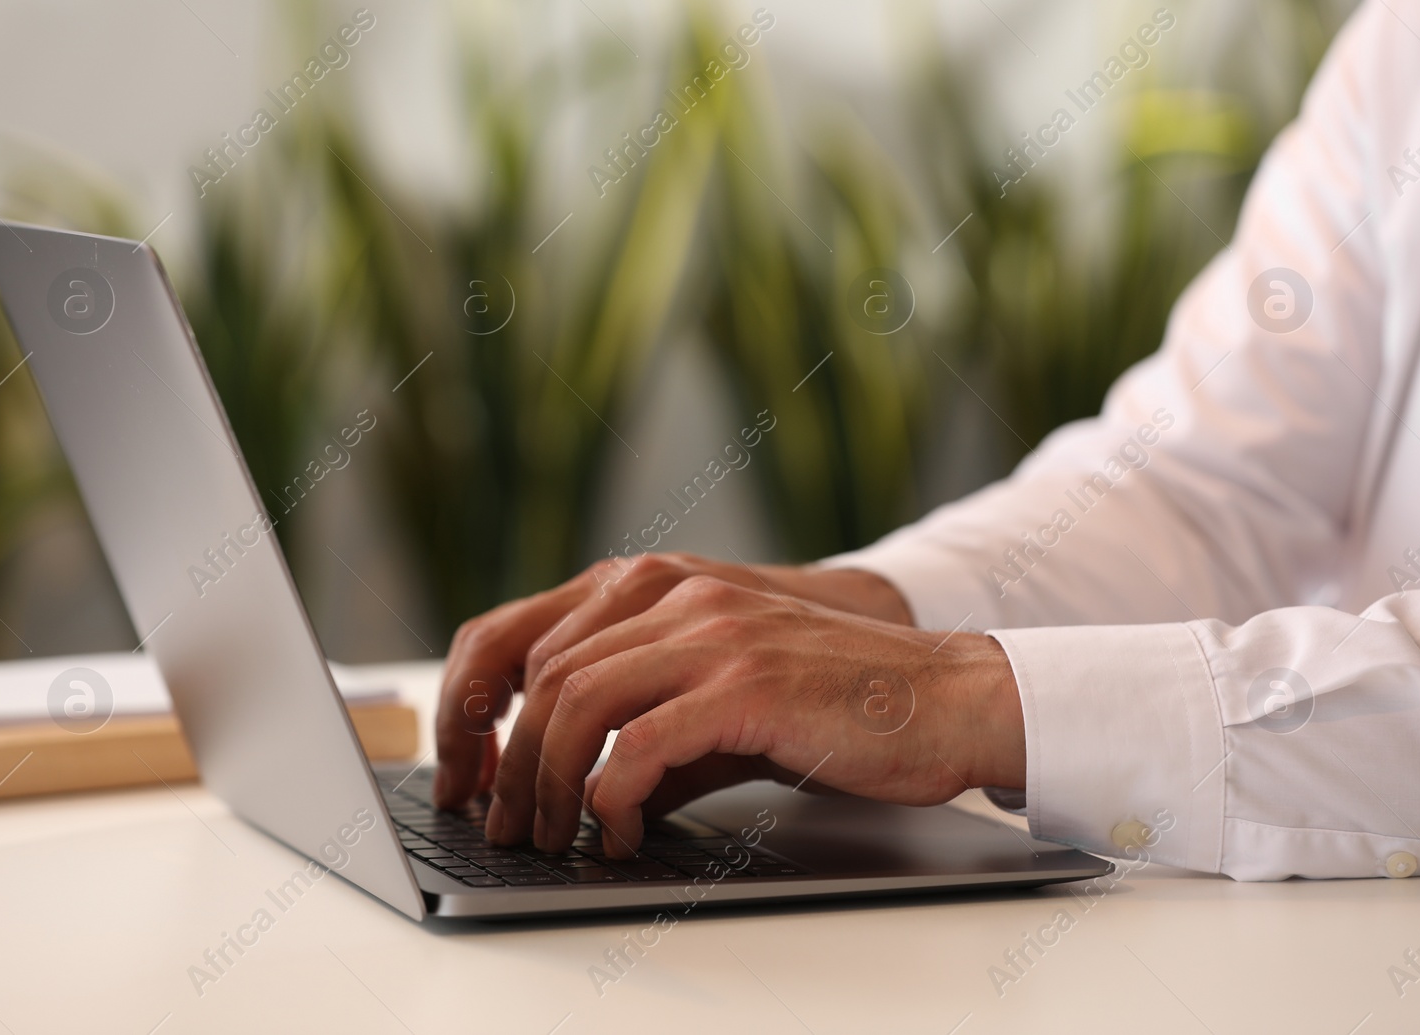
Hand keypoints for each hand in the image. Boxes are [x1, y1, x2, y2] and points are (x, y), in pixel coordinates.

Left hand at [445, 572, 1025, 857]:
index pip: (523, 632)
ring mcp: (712, 632)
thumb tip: (571, 781)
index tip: (472, 773)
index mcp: (658, 583)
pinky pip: (639, 743)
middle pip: (539, 672)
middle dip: (504, 761)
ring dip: (546, 784)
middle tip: (505, 825)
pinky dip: (610, 796)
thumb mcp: (721, 687)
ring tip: (551, 836)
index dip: (474, 706)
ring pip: (575, 701)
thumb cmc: (835, 700)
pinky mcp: (747, 684)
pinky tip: (622, 829)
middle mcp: (675, 593)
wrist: (946, 695)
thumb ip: (644, 713)